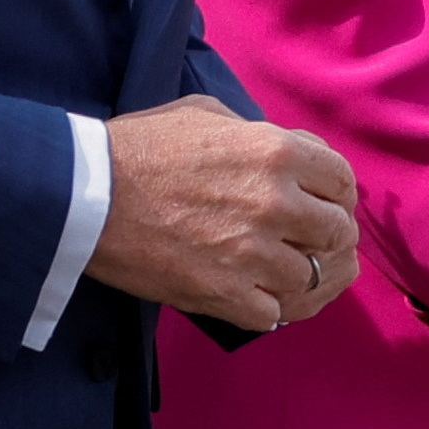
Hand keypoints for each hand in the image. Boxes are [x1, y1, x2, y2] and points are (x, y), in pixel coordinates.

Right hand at [88, 93, 359, 329]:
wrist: (85, 194)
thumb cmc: (140, 147)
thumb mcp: (205, 114)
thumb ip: (256, 132)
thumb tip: (286, 154)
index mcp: (276, 151)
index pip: (342, 181)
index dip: (337, 195)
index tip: (324, 204)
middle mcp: (275, 202)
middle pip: (337, 233)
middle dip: (326, 238)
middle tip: (307, 242)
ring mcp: (252, 253)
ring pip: (311, 279)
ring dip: (298, 277)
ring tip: (280, 272)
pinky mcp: (224, 294)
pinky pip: (273, 313)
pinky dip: (266, 307)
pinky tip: (254, 295)